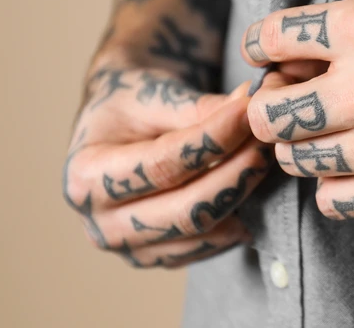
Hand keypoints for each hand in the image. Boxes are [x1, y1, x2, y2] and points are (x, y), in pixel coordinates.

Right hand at [62, 66, 283, 267]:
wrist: (118, 130)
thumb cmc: (132, 107)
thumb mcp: (154, 96)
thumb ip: (200, 108)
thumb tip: (251, 107)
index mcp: (86, 175)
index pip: (164, 165)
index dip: (213, 140)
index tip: (249, 113)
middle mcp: (101, 222)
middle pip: (186, 210)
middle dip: (236, 173)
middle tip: (266, 140)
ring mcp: (130, 249)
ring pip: (203, 232)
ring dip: (242, 194)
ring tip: (263, 157)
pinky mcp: (159, 258)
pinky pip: (209, 247)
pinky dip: (237, 217)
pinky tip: (251, 186)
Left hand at [241, 0, 353, 218]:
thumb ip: (348, 22)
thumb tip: (291, 57)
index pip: (271, 39)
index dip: (261, 47)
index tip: (270, 56)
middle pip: (268, 115)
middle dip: (271, 107)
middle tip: (293, 103)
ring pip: (296, 161)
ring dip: (304, 146)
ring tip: (334, 132)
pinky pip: (333, 201)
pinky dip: (335, 184)